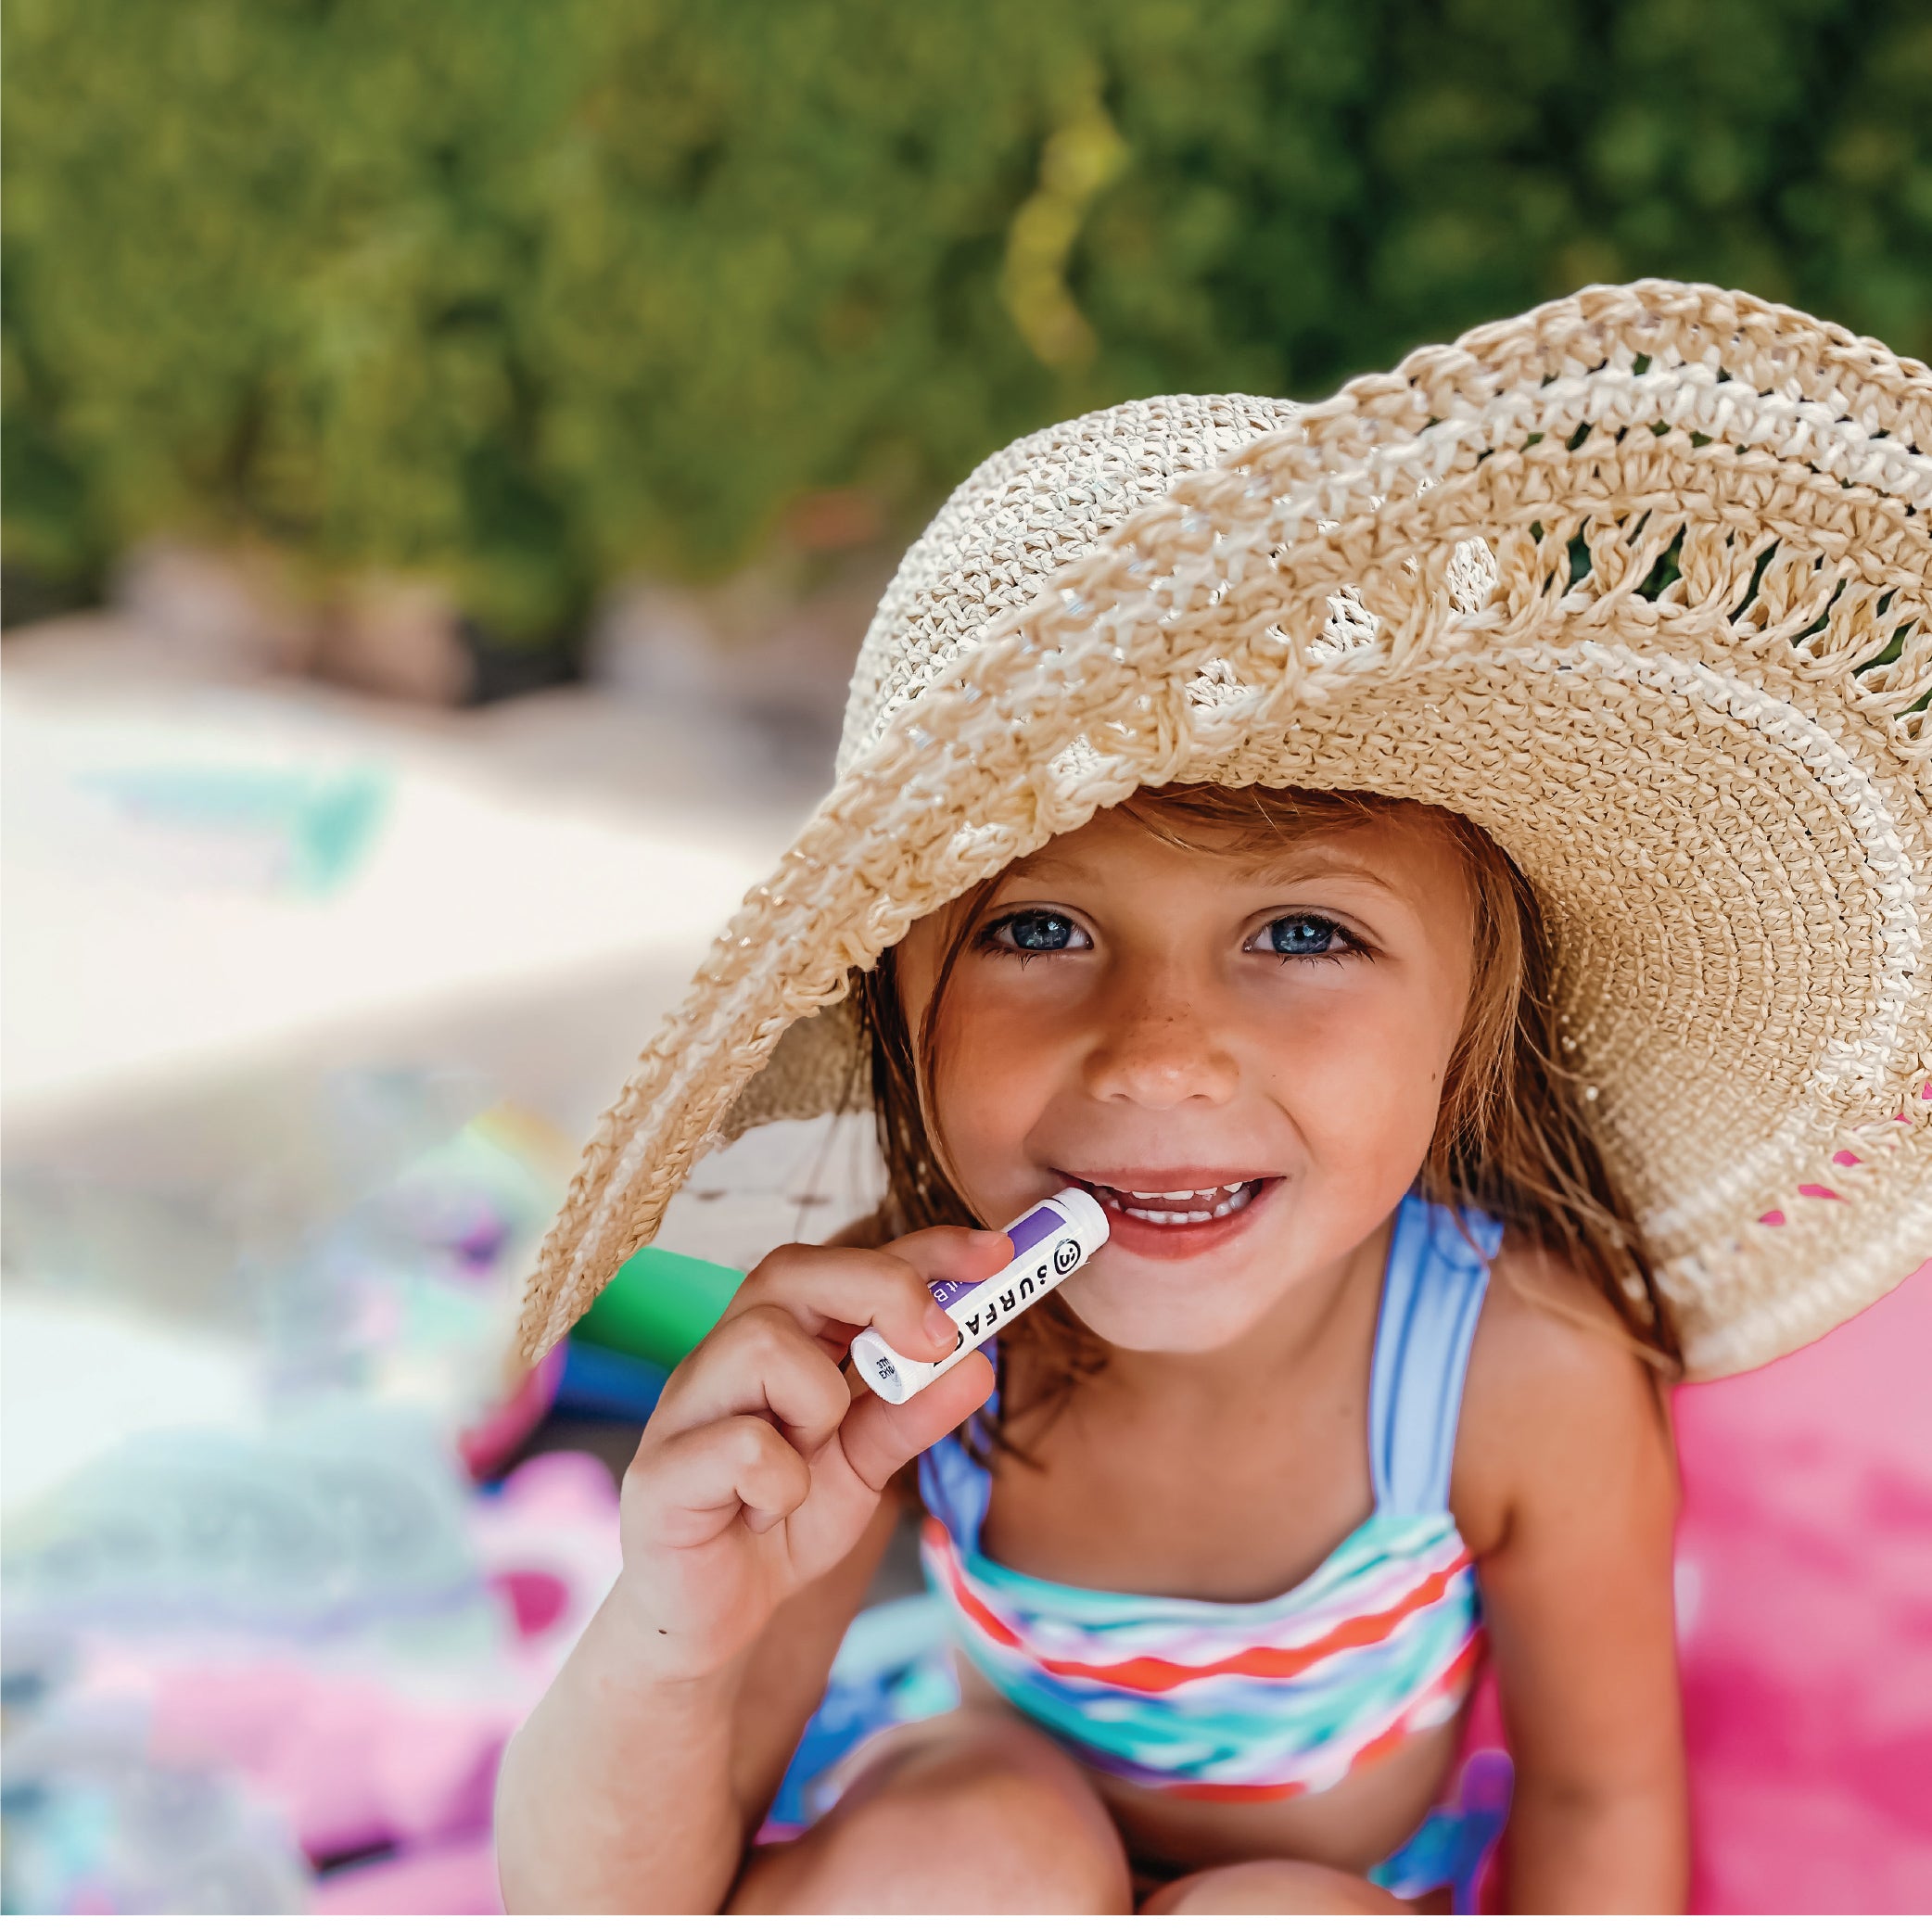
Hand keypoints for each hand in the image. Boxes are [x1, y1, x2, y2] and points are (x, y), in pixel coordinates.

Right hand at [610, 1225, 1006, 1678]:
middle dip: (881, 1290)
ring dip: (821, 1400)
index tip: (995, 1254)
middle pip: (791, 1272)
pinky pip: (739, 1445)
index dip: (920, 1250)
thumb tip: (978, 1366)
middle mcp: (722, 1358)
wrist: (703, 1627)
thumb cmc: (775, 1523)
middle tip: (940, 1341)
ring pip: (761, 1345)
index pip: (842, 1264)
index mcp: (775, 1343)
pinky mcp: (660, 1475)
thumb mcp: (861, 1467)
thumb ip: (910, 1416)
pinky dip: (780, 1480)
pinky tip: (772, 1512)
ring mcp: (685, 1411)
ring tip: (817, 1455)